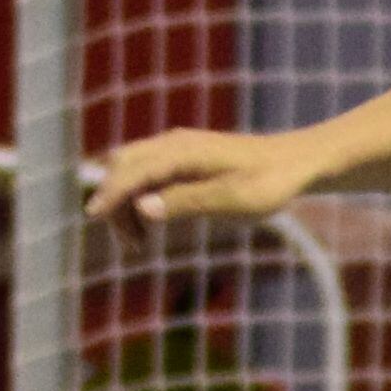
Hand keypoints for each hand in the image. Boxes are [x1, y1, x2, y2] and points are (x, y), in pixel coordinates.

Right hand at [89, 129, 319, 239]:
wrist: (296, 162)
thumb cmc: (270, 183)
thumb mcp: (234, 200)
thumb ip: (187, 202)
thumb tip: (142, 207)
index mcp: (183, 152)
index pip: (133, 170)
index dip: (111, 193)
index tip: (93, 216)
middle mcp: (173, 144)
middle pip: (123, 166)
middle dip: (115, 202)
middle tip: (129, 246)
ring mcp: (177, 149)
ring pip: (131, 170)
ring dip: (126, 204)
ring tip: (138, 245)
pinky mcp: (183, 159)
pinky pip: (147, 174)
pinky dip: (140, 198)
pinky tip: (149, 225)